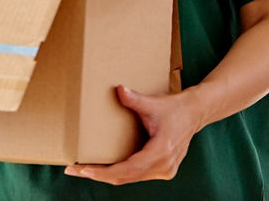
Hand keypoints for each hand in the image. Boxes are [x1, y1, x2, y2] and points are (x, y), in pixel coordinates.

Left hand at [64, 85, 202, 184]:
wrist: (195, 113)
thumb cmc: (174, 108)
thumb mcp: (154, 103)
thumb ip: (135, 99)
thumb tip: (118, 90)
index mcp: (161, 152)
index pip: (128, 169)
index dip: (104, 172)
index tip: (85, 170)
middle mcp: (163, 167)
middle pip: (124, 178)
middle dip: (98, 175)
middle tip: (73, 170)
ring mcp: (164, 171)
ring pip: (129, 178)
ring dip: (106, 175)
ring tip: (82, 169)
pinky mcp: (162, 170)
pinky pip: (135, 175)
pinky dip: (118, 172)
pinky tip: (102, 167)